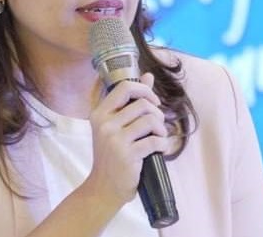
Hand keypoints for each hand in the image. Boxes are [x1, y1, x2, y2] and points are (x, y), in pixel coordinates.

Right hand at [81, 73, 168, 209]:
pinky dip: (163, 144)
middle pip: (142, 104)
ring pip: (150, 120)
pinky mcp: (127, 155)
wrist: (103, 188)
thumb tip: (148, 76)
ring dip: (161, 129)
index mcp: (99, 113)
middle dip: (157, 113)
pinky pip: (155, 141)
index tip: (153, 102)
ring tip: (158, 137)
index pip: (125, 87)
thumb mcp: (115, 126)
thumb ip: (131, 100)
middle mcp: (104, 124)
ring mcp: (114, 140)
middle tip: (157, 126)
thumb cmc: (111, 155)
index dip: (145, 90)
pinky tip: (159, 149)